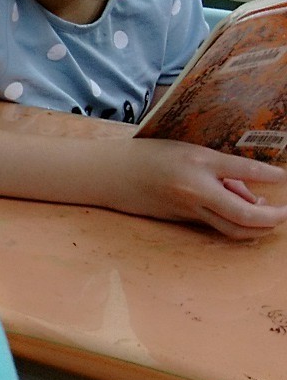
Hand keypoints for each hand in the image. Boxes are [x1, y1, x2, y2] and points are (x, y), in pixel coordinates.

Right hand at [102, 138, 286, 238]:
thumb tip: (247, 191)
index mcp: (198, 162)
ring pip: (232, 228)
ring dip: (258, 228)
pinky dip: (235, 223)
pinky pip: (216, 226)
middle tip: (286, 213)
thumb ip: (218, 170)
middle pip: (244, 215)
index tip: (284, 177)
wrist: (111, 174)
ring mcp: (188, 209)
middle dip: (272, 218)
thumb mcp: (187, 151)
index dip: (270, 175)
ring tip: (271, 218)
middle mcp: (196, 189)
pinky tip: (243, 214)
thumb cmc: (150, 156)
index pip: (244, 170)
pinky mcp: (181, 220)